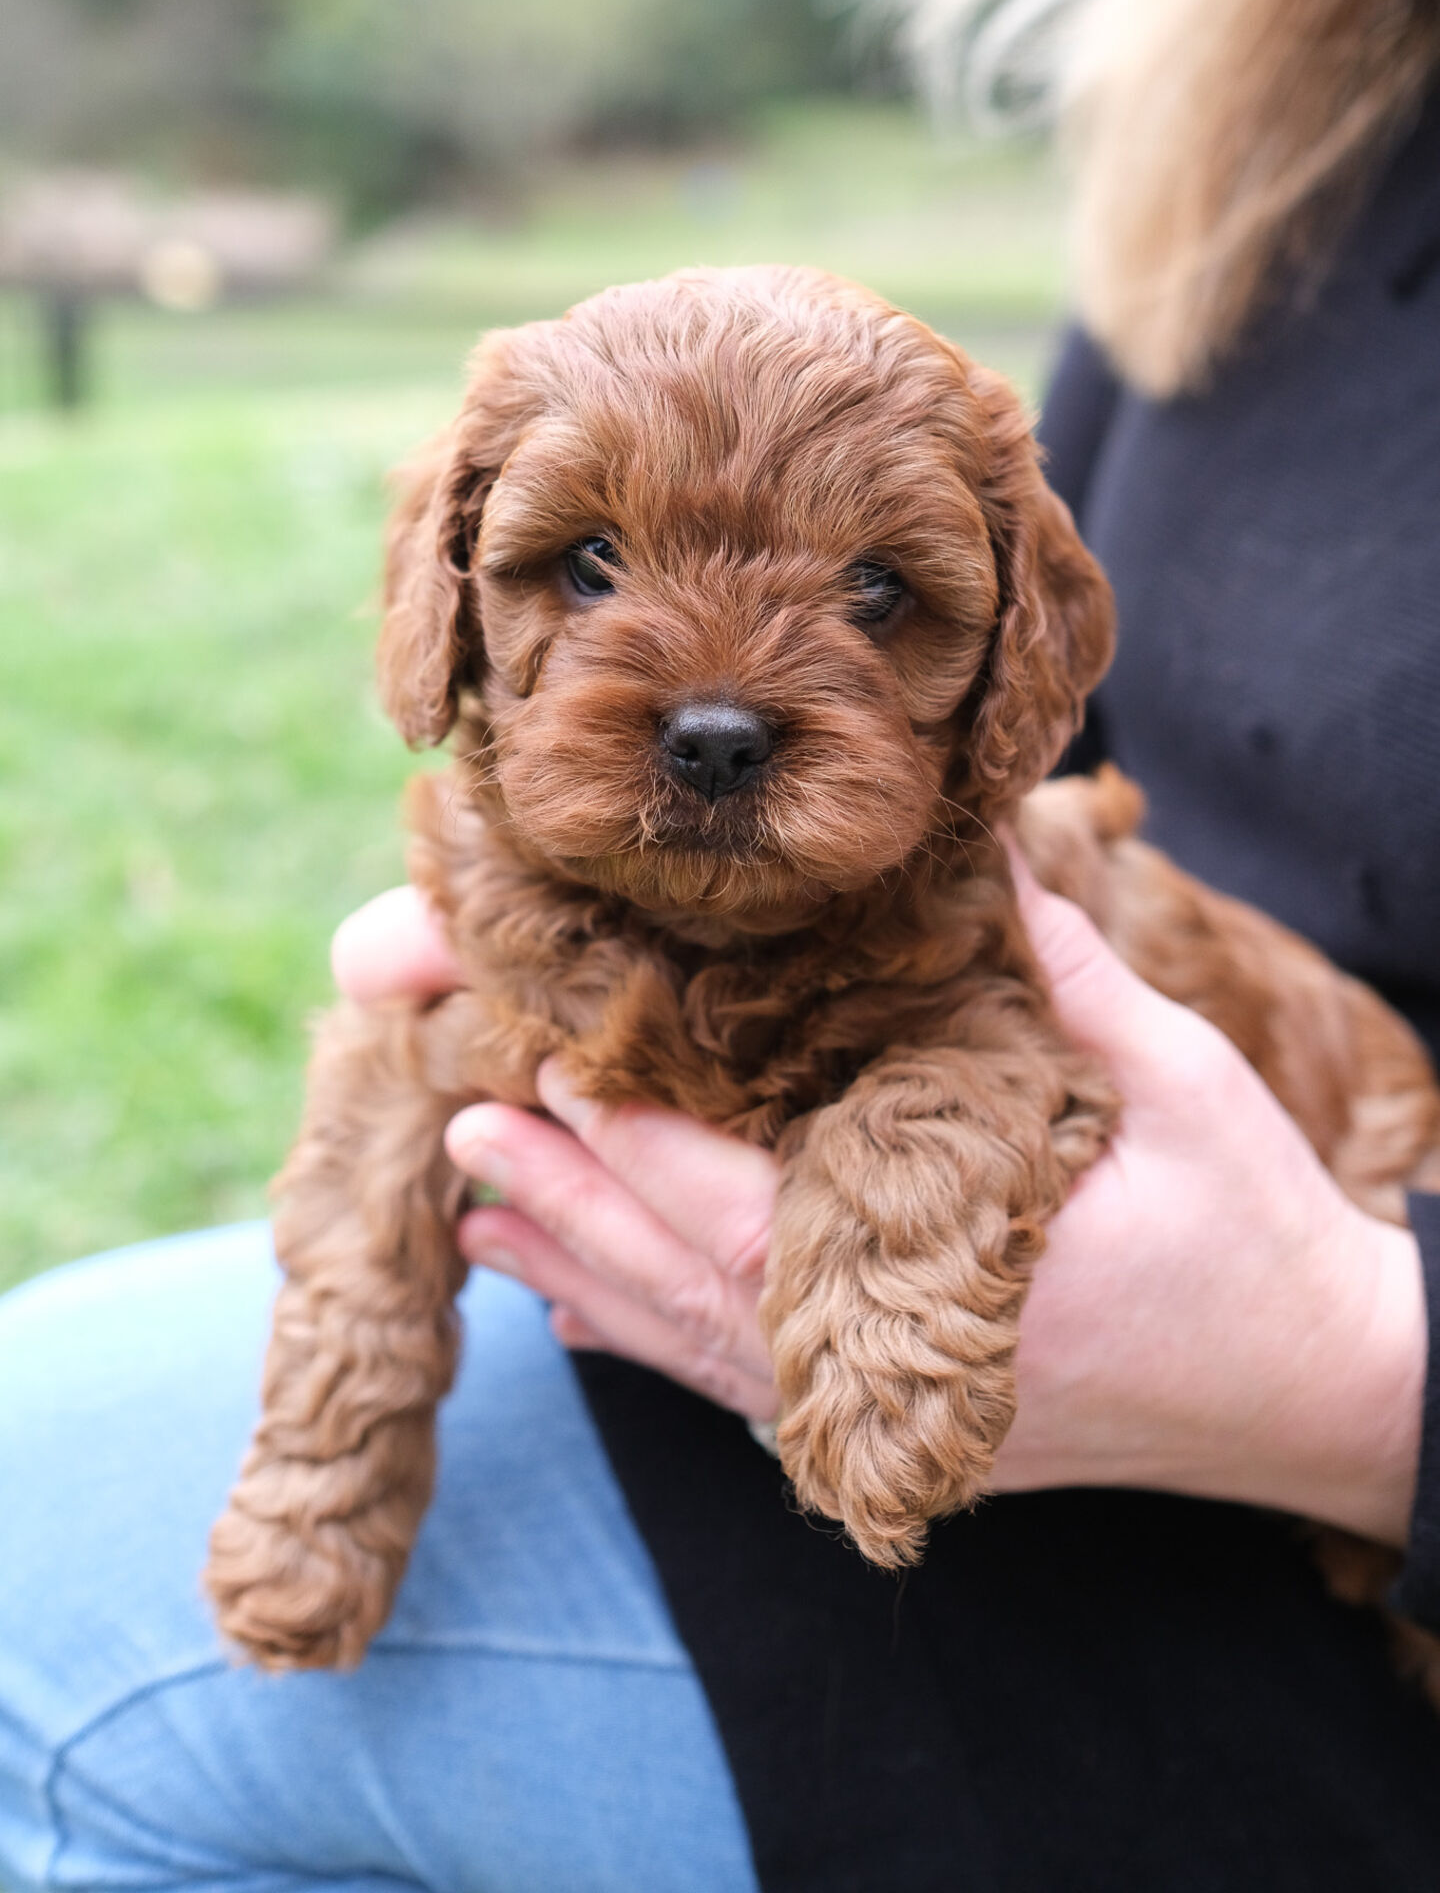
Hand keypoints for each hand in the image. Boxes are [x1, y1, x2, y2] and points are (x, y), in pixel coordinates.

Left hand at [331, 876, 1425, 1542]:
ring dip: (590, 1282)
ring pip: (704, 1353)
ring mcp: (901, 1414)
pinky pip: (750, 1394)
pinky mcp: (911, 1428)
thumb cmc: (1258, 1235)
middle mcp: (908, 1368)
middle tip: (465, 1135)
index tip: (546, 1076)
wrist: (1326, 1392)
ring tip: (485, 1224)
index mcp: (966, 1282)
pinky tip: (588, 1323)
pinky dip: (661, 1348)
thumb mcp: (1178, 1083)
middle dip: (573, 1211)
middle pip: (694, 1292)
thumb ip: (1061, 974)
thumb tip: (981, 851)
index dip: (639, 1152)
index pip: (753, 1218)